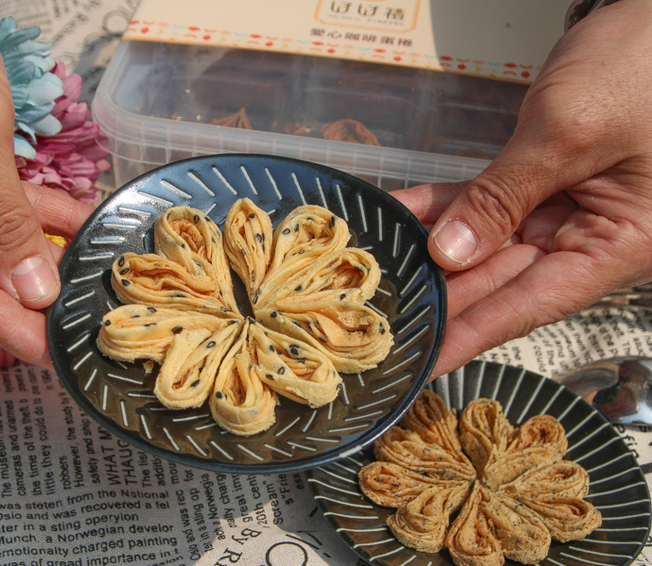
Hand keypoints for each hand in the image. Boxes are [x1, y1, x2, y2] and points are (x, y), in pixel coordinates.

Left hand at [394, 0, 651, 378]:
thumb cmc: (642, 65)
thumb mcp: (570, 132)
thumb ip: (505, 196)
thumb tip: (452, 254)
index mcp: (619, 245)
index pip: (529, 306)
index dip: (469, 336)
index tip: (422, 364)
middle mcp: (592, 237)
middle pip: (502, 279)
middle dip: (440, 297)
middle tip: (381, 321)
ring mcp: (566, 209)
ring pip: (486, 242)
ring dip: (432, 251)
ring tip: (378, 272)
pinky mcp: (543, 179)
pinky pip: (486, 200)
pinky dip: (445, 206)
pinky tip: (399, 215)